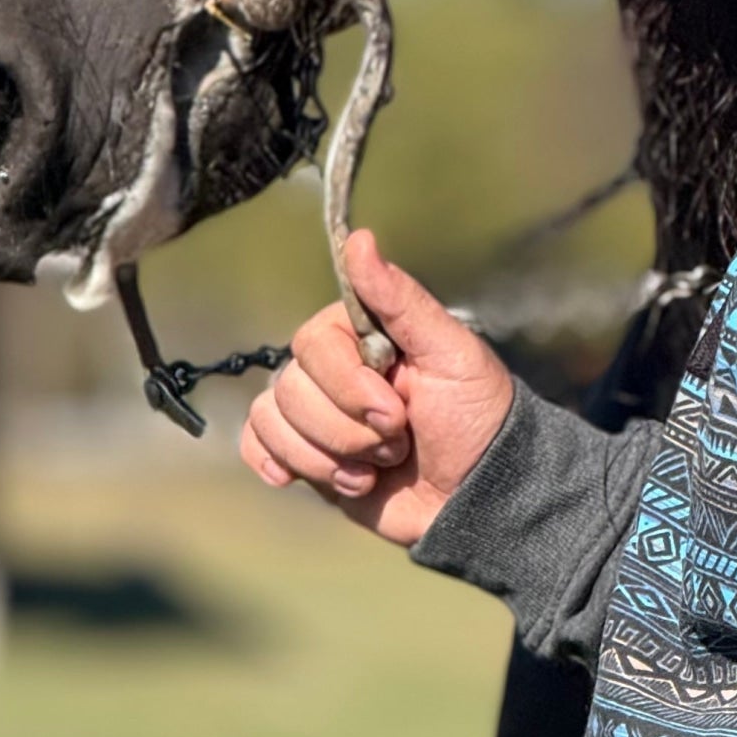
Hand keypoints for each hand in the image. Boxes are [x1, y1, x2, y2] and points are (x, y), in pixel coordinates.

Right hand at [239, 227, 513, 545]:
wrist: (479, 496)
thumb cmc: (475, 419)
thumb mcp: (452, 353)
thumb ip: (401, 299)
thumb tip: (359, 239)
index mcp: (364, 338)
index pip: (313, 343)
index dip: (347, 384)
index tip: (397, 411)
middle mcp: (334, 372)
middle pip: (289, 387)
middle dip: (347, 429)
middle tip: (398, 443)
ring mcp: (317, 416)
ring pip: (272, 420)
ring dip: (328, 457)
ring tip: (378, 468)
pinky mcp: (307, 457)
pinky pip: (257, 446)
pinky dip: (281, 463)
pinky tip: (315, 477)